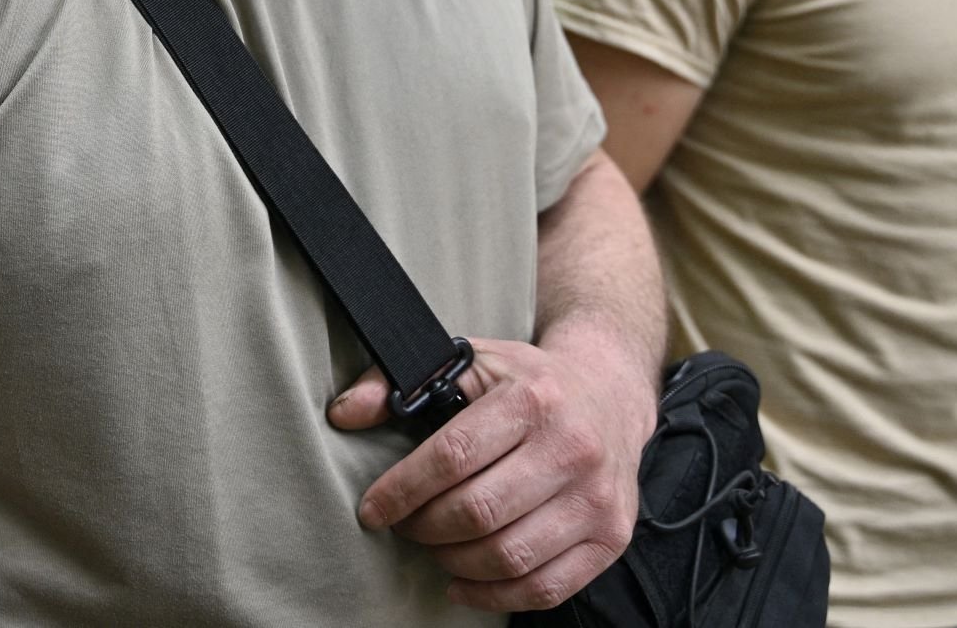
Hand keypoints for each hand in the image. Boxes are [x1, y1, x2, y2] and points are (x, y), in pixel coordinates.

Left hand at [327, 333, 655, 612]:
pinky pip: (545, 588)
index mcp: (532, 397)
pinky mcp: (612, 538)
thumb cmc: (525, 381)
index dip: (403, 489)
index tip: (373, 510)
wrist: (607, 392)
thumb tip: (343, 413)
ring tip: (433, 547)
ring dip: (454, 563)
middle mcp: (571, 447)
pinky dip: (495, 596)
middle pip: (479, 511)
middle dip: (425, 528)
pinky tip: (463, 581)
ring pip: (510, 556)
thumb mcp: (468, 360)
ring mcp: (596, 497)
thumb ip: (400, 380)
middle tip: (404, 526)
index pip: (453, 455)